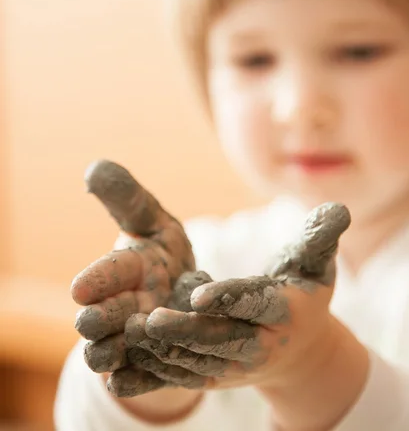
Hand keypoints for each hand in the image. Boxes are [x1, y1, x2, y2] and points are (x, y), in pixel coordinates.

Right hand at [71, 160, 208, 395]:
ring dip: (111, 350)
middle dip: (97, 318)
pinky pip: (132, 378)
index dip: (97, 279)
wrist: (185, 301)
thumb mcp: (155, 223)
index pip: (106, 273)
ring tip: (120, 351)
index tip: (81, 287)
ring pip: (108, 351)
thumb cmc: (166, 256)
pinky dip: (130, 381)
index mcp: (124, 271)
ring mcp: (129, 339)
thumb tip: (96, 167)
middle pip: (100, 318)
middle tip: (95, 319)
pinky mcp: (143, 364)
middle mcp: (120, 307)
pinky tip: (130, 383)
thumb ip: (128, 199)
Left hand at [124, 202, 351, 393]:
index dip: (229, 298)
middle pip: (220, 340)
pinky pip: (185, 379)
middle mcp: (261, 345)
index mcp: (285, 312)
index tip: (199, 294)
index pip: (255, 302)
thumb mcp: (317, 265)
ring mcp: (237, 366)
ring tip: (129, 334)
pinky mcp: (218, 377)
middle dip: (185, 332)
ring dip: (162, 352)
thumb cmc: (308, 295)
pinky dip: (156, 376)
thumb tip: (340, 208)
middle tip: (149, 319)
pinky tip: (123, 372)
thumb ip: (321, 237)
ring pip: (197, 363)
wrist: (303, 350)